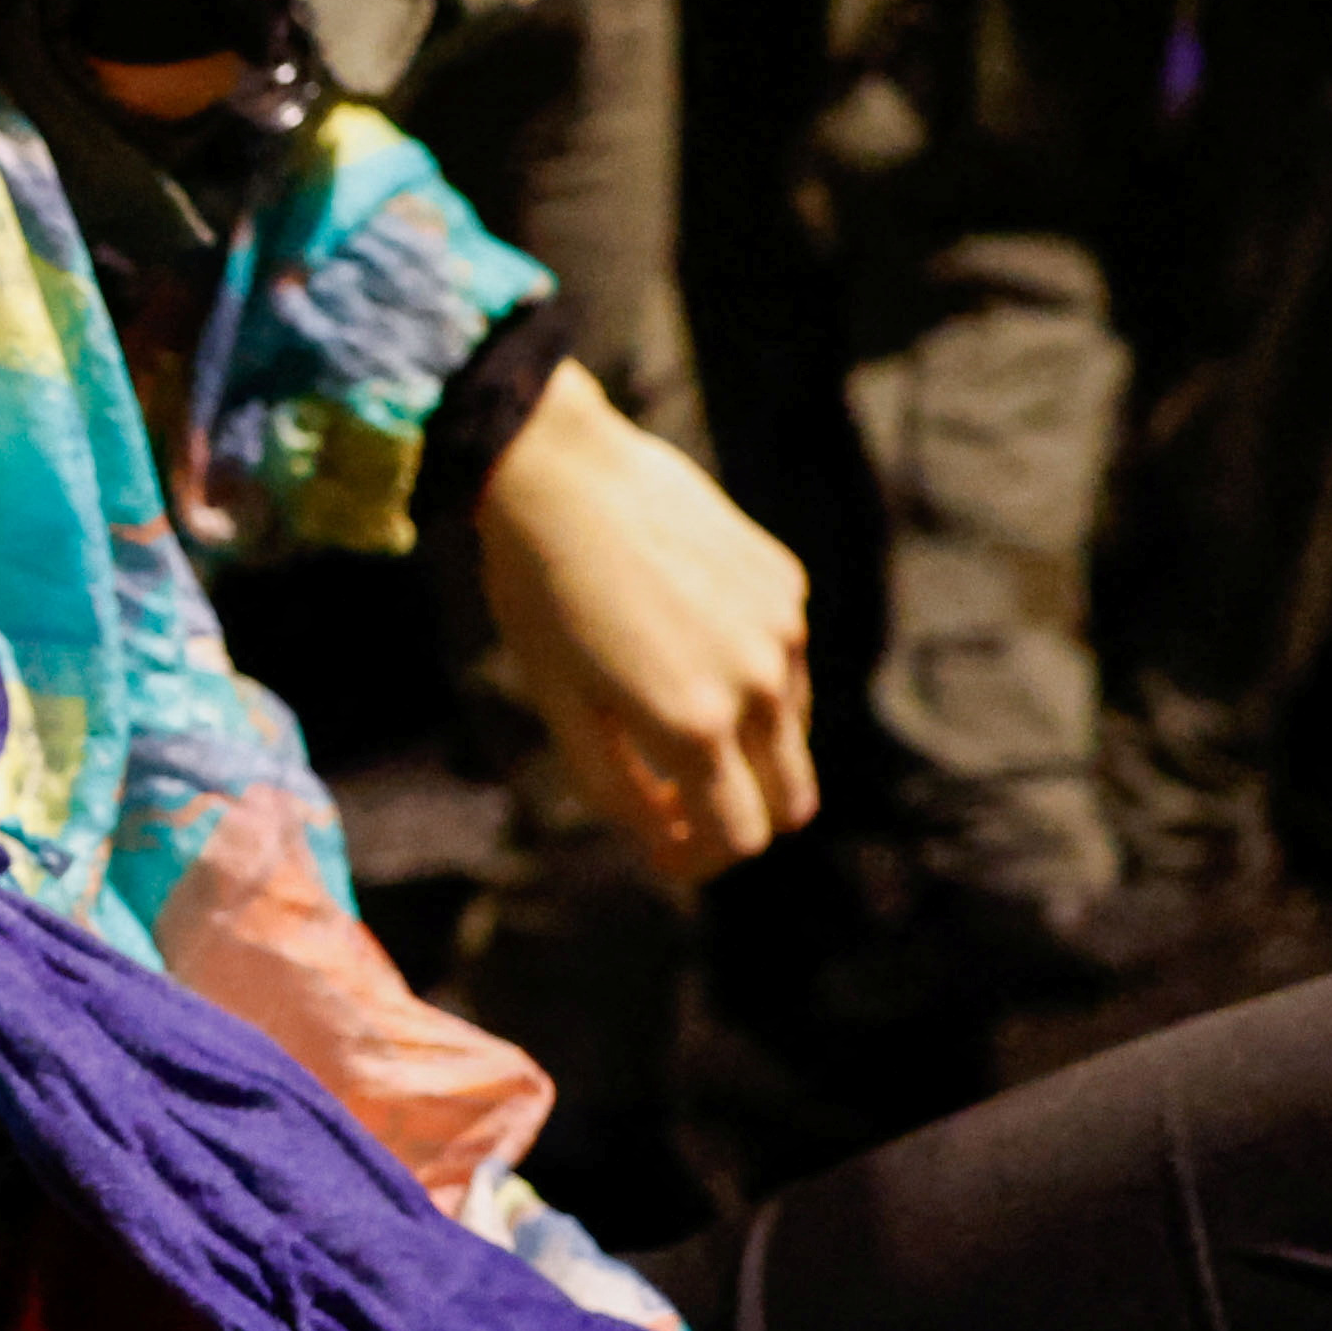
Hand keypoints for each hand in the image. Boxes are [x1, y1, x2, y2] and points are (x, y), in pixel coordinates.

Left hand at [477, 364, 816, 885]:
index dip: (701, 860)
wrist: (560, 470)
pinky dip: (749, 675)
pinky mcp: (787, 585)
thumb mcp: (562, 708)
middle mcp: (758, 683)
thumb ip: (617, 791)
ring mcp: (783, 631)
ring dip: (745, 747)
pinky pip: (786, 662)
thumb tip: (667, 842)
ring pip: (791, 732)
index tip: (666, 851)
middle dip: (741, 819)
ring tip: (668, 709)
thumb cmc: (540, 596)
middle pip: (791, 802)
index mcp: (696, 726)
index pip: (738, 839)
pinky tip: (683, 633)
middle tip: (680, 806)